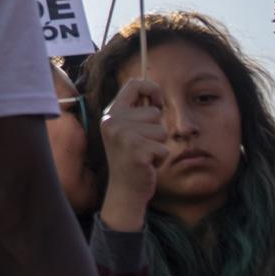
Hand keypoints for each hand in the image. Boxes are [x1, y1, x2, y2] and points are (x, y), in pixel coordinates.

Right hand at [97, 76, 167, 231]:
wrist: (125, 190)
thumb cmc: (132, 158)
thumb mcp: (128, 130)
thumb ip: (137, 112)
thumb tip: (157, 95)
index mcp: (111, 113)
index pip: (134, 84)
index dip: (152, 89)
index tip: (158, 102)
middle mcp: (113, 122)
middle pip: (154, 112)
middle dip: (156, 130)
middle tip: (141, 145)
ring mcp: (124, 136)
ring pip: (161, 130)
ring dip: (158, 145)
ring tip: (144, 155)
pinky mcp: (137, 151)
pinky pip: (163, 148)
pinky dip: (160, 158)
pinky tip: (147, 164)